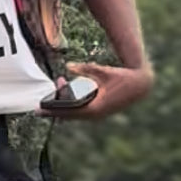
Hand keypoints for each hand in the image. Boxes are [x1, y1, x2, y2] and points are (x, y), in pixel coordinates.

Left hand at [40, 61, 154, 119]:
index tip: (39, 110)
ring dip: (64, 105)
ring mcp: (98, 115)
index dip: (52, 111)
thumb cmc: (122, 76)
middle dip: (55, 107)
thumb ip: (84, 69)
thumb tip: (68, 66)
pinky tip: (66, 97)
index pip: (68, 112)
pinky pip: (81, 111)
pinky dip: (72, 105)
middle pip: (69, 115)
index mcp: (94, 108)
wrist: (141, 84)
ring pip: (75, 114)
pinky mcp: (100, 112)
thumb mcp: (101, 71)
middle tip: (41, 104)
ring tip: (56, 90)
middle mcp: (95, 115)